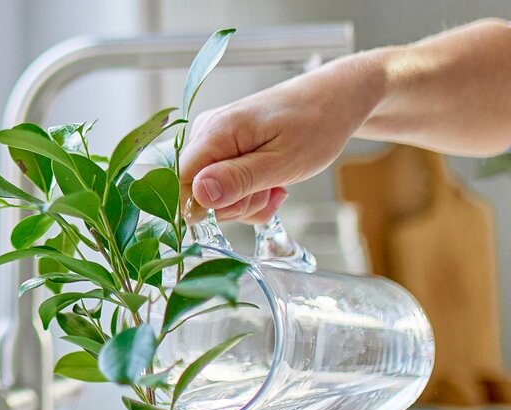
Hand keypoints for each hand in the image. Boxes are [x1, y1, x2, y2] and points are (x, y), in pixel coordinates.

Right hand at [179, 53, 383, 223]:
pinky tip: (270, 183)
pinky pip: (223, 184)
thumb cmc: (317, 124)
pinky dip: (247, 193)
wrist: (335, 98)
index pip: (178, 183)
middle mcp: (205, 133)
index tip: (242, 204)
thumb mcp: (282, 161)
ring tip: (275, 185)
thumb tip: (196, 197)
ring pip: (211, 194)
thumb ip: (238, 180)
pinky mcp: (223, 147)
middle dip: (233, 204)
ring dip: (245, 201)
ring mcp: (213, 140)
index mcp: (215, 132)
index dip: (203, 207)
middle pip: (195, 193)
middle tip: (269, 191)